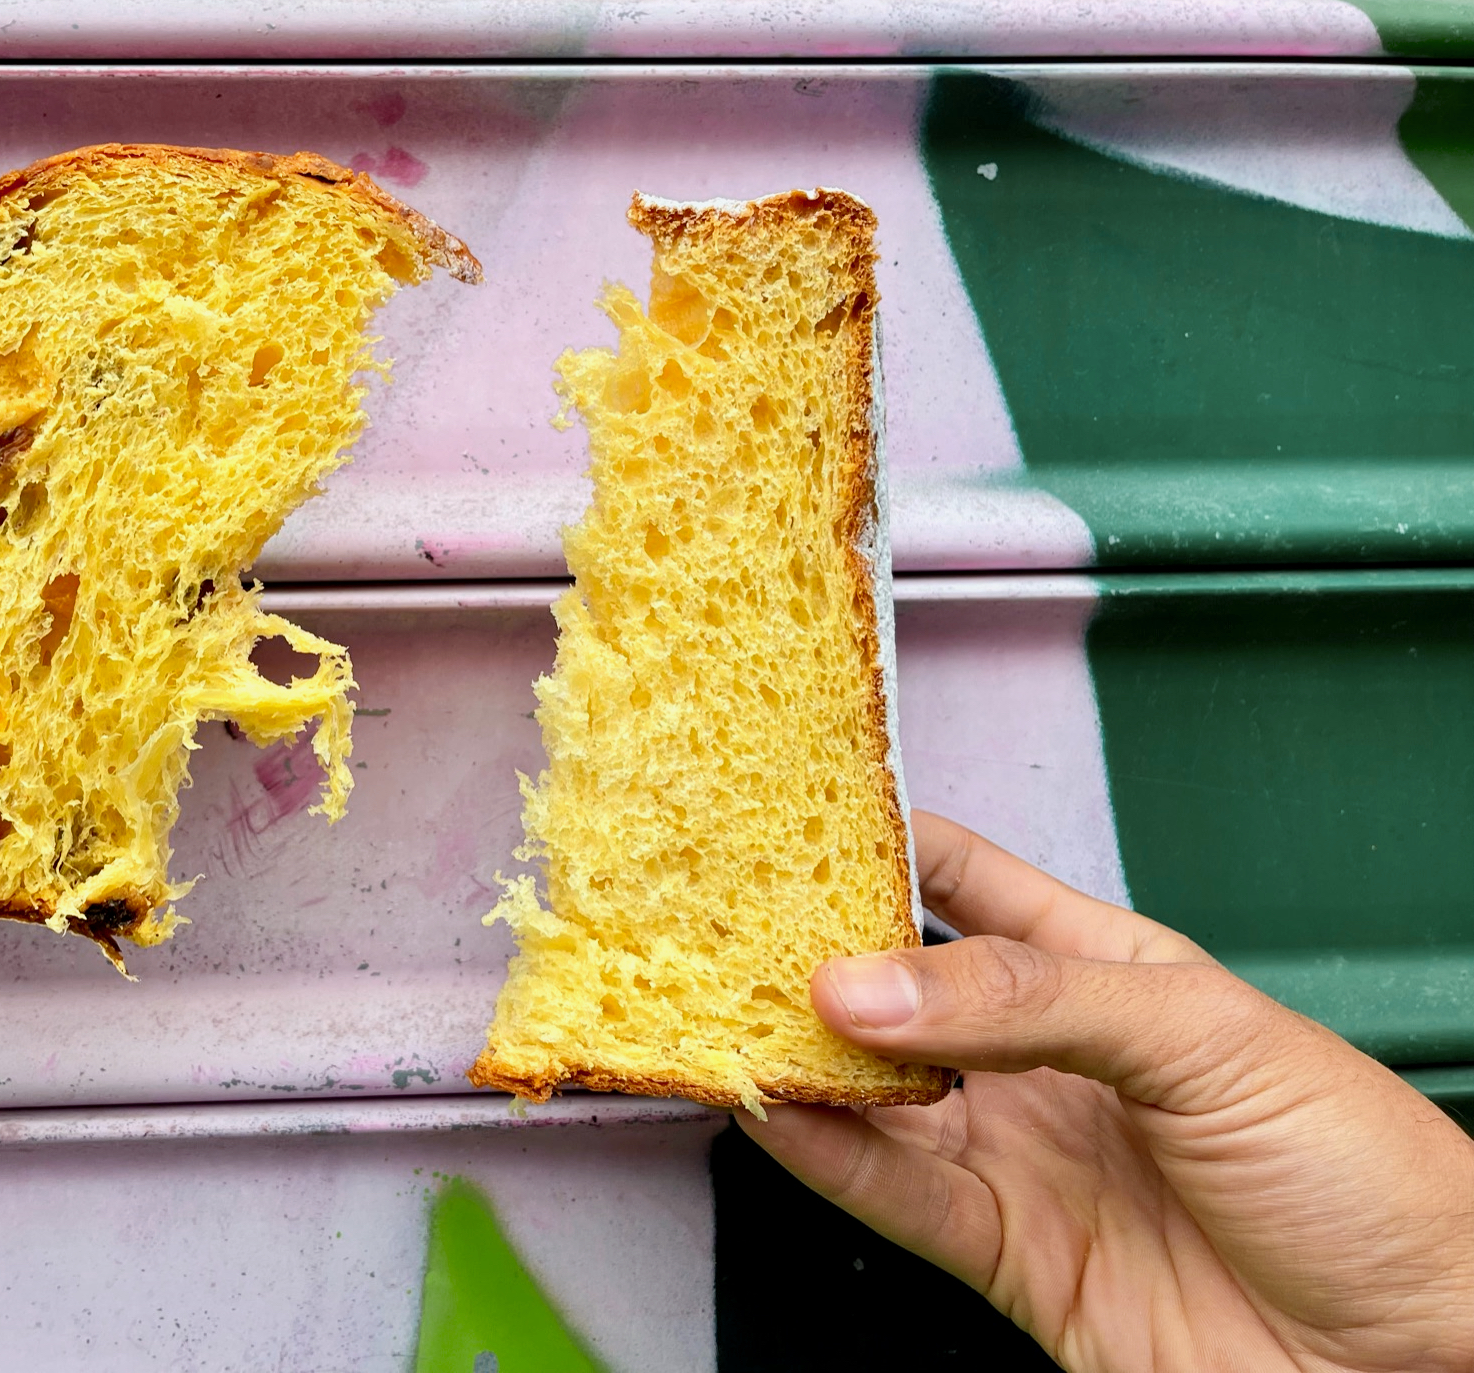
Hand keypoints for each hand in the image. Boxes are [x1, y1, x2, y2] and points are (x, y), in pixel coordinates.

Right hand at [742, 811, 1473, 1371]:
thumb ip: (1028, 1000)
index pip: (968, 883)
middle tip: (729, 924)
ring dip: (804, 1059)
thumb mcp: (1203, 1038)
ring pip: (879, 1096)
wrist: (1425, 1359)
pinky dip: (824, 1156)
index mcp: (1106, 972)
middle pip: (900, 991)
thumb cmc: (1368, 1175)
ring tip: (731, 1015)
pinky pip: (895, 1196)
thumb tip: (871, 982)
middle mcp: (1048, 1060)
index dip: (880, 844)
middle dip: (815, 955)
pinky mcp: (1010, 1255)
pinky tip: (777, 1112)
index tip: (788, 816)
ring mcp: (1026, 1156)